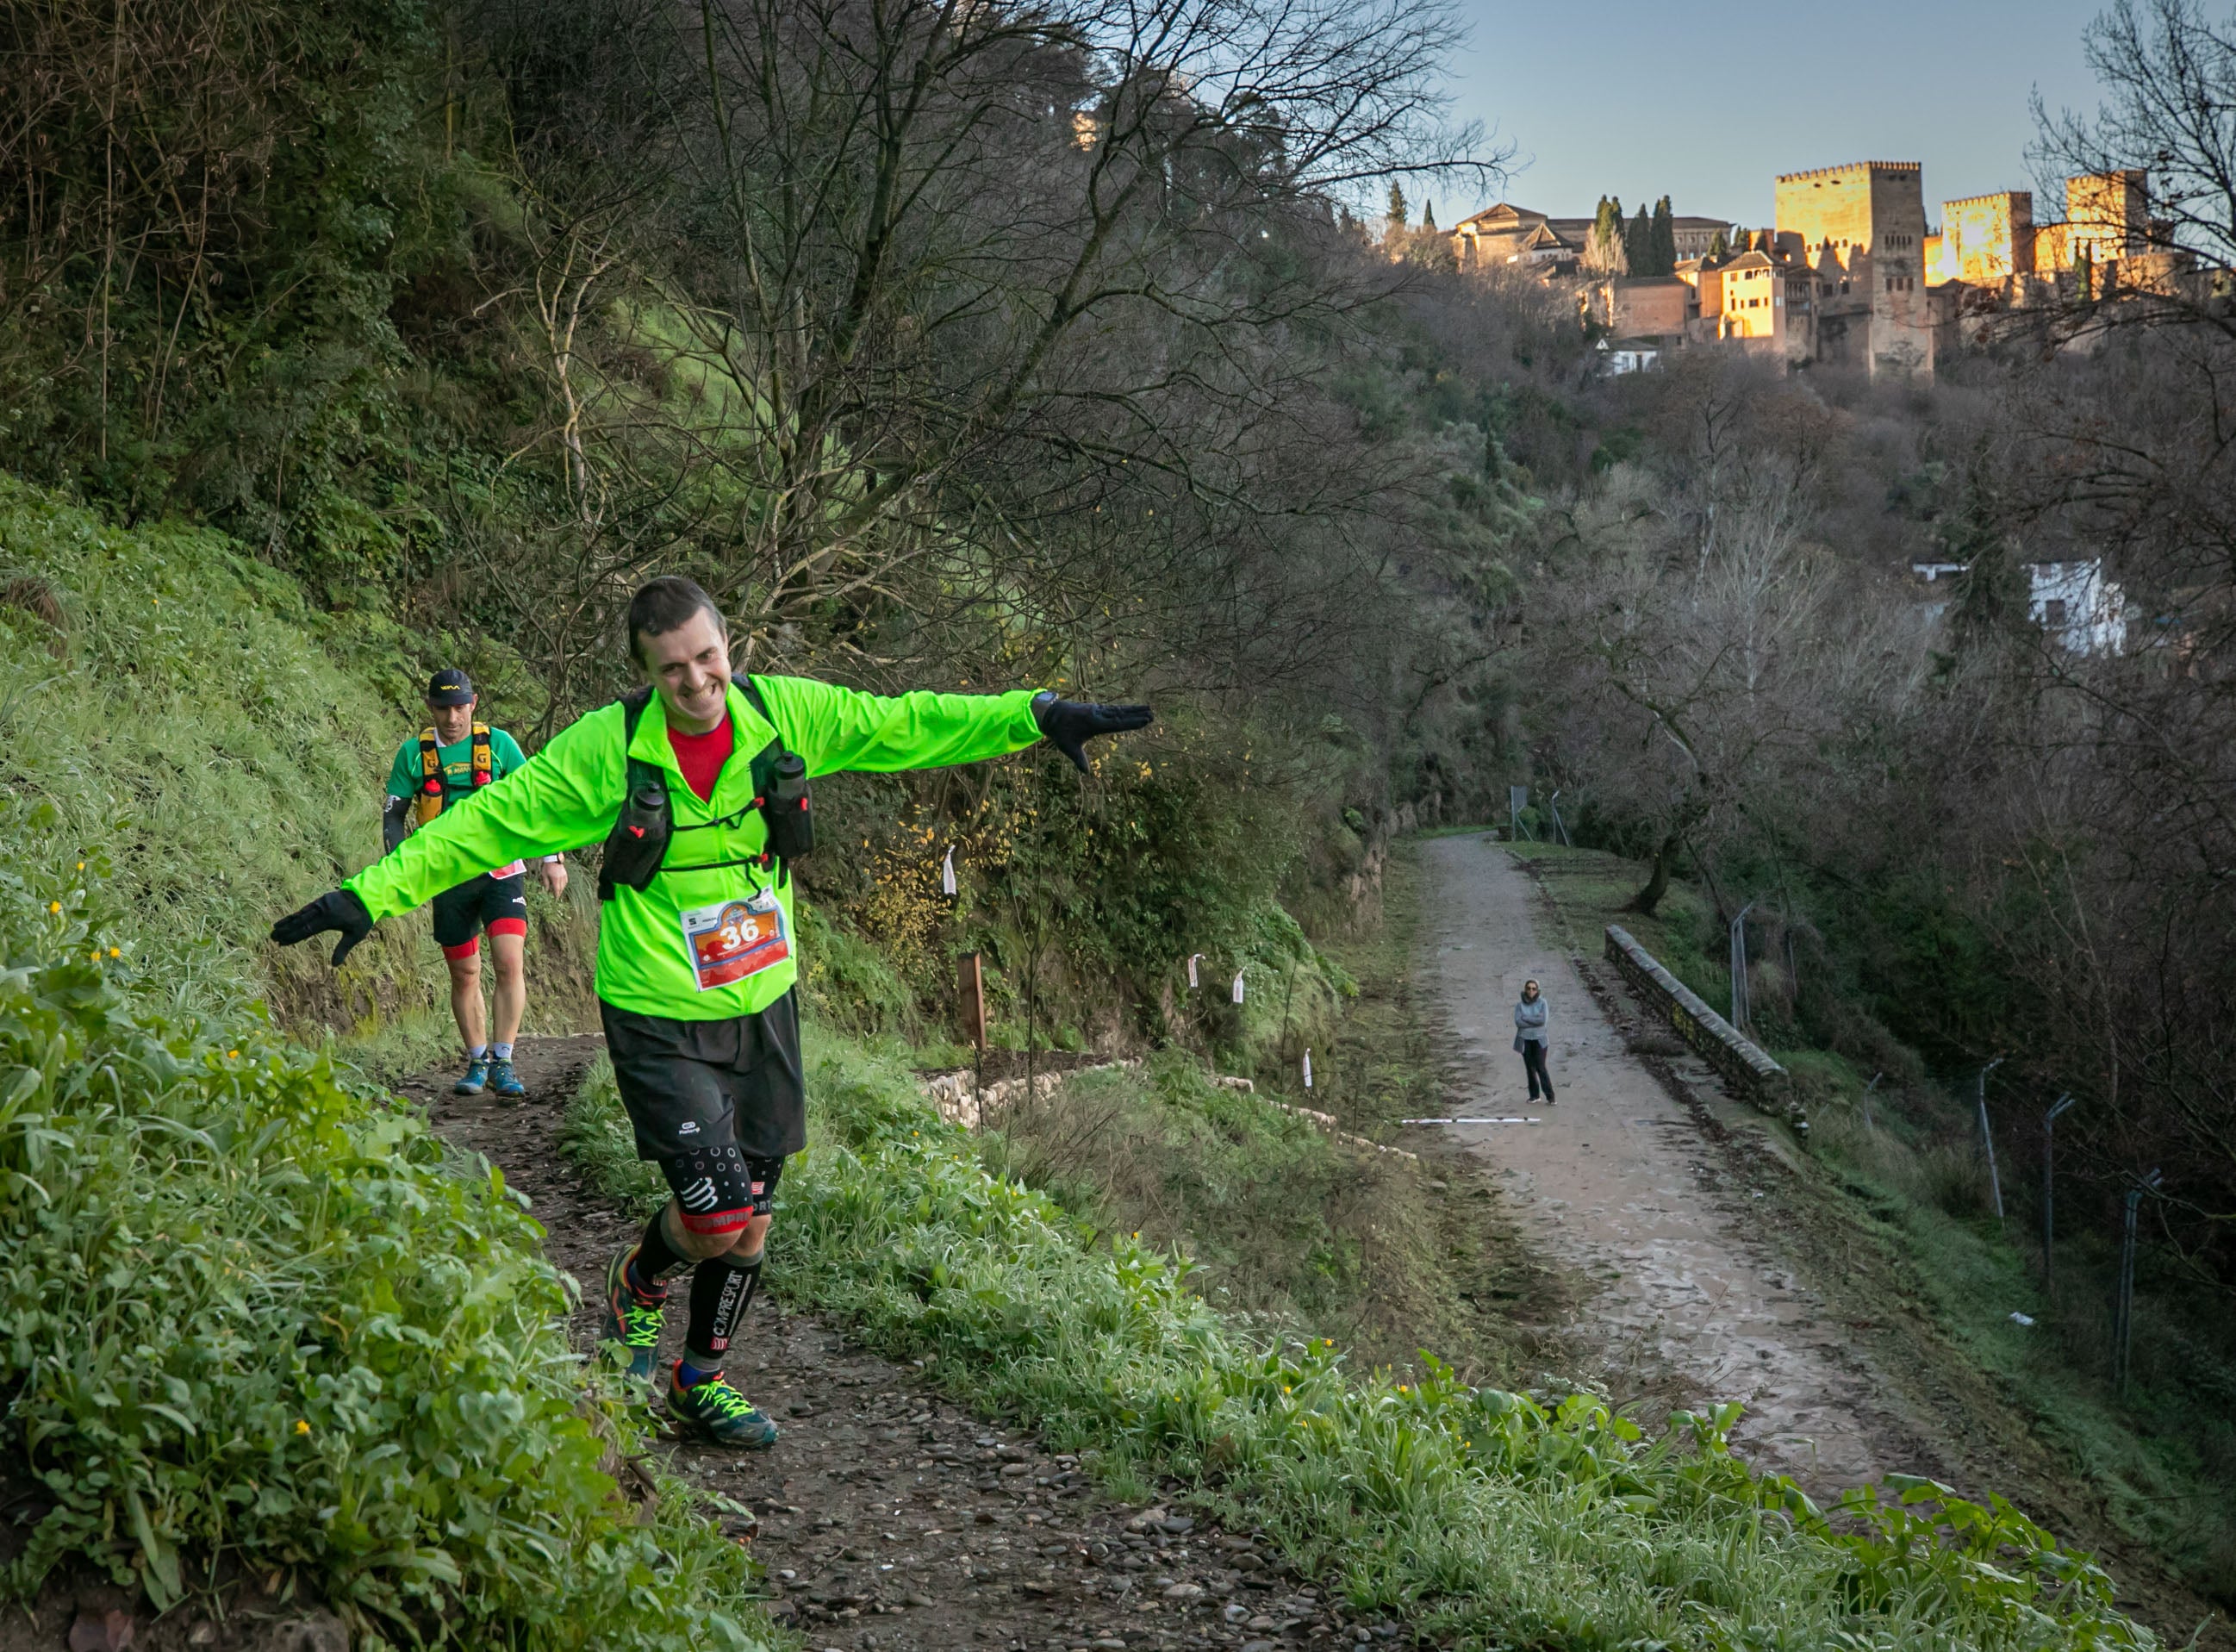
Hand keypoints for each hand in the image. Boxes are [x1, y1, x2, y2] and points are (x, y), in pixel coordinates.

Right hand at [270, 889, 374, 967]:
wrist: (367, 896)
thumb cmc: (362, 918)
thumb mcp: (355, 935)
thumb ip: (343, 949)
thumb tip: (335, 966)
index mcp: (328, 920)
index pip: (306, 931)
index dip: (293, 938)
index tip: (281, 943)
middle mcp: (321, 911)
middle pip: (299, 922)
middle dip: (285, 930)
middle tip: (271, 937)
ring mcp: (320, 904)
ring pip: (301, 914)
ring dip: (288, 921)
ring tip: (275, 928)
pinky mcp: (322, 900)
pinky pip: (306, 908)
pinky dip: (297, 914)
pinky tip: (291, 918)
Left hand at [540, 858, 569, 898]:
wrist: (553, 858)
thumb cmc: (547, 866)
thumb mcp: (544, 875)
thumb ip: (546, 883)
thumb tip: (546, 890)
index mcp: (555, 880)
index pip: (557, 890)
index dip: (556, 895)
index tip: (555, 899)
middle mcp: (561, 879)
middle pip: (561, 888)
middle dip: (559, 893)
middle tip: (556, 896)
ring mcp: (564, 876)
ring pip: (564, 885)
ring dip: (561, 889)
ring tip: (558, 891)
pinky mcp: (565, 873)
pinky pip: (565, 881)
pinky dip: (564, 884)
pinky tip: (562, 885)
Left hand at [1031, 693, 1153, 772]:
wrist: (1051, 714)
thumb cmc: (1060, 732)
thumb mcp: (1069, 747)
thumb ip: (1079, 759)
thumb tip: (1086, 772)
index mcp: (1094, 723)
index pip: (1117, 723)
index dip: (1132, 722)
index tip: (1145, 720)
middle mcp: (1098, 715)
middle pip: (1121, 715)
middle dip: (1137, 715)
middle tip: (1152, 715)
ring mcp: (1097, 710)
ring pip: (1118, 710)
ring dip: (1133, 709)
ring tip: (1147, 708)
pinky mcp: (1095, 709)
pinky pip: (1112, 708)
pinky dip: (1123, 709)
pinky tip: (1131, 709)